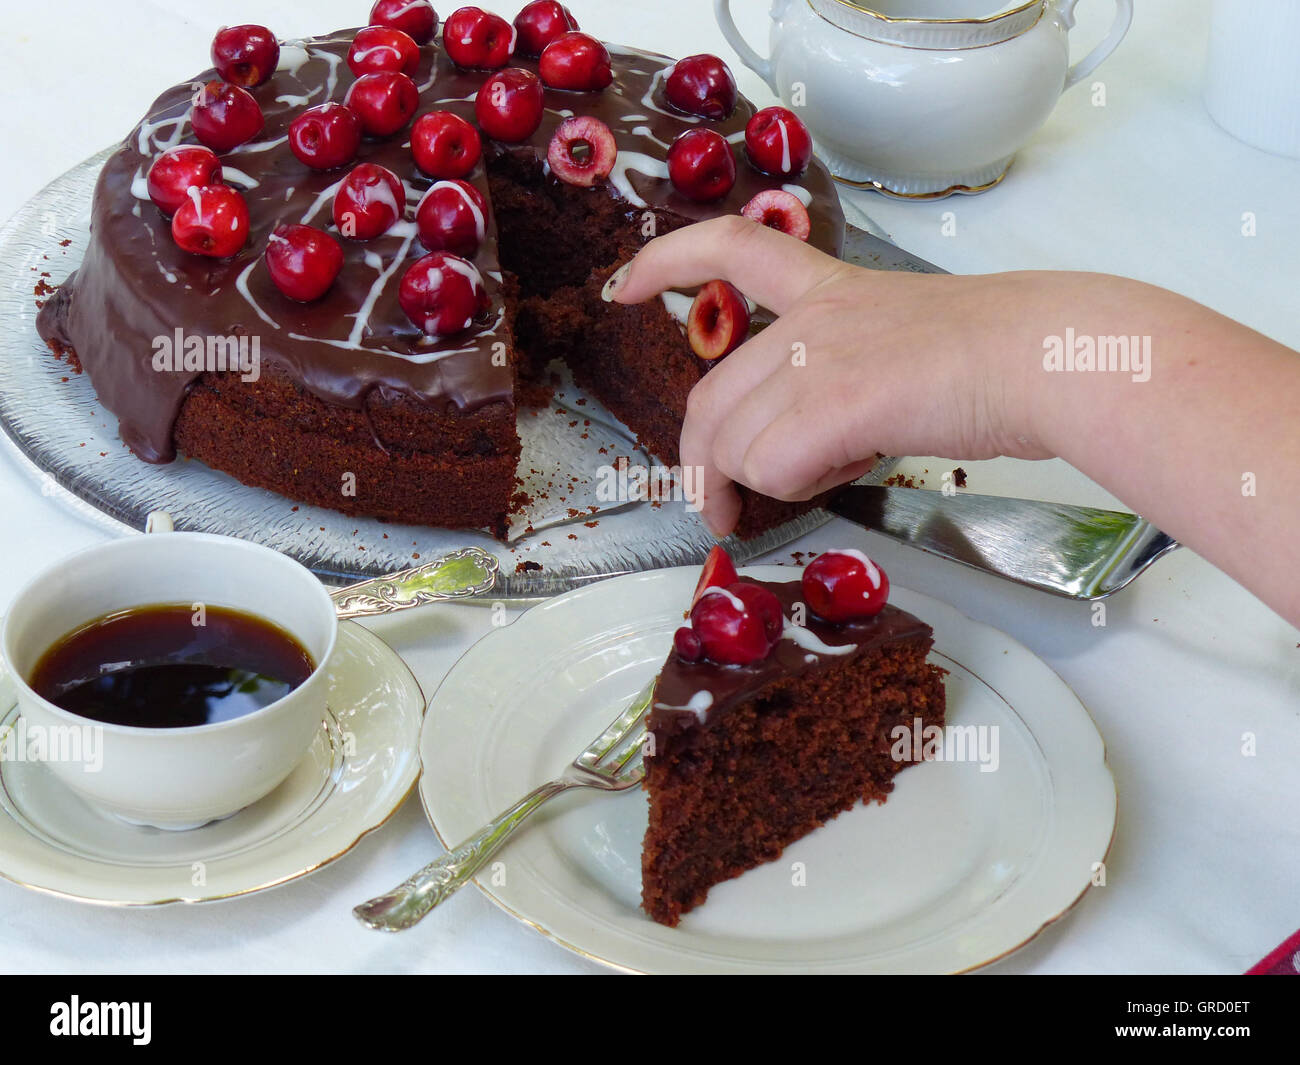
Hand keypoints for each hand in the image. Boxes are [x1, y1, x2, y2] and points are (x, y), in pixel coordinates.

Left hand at [605, 216, 1050, 535]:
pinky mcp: (836, 400)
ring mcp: (818, 357)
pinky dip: (800, 488)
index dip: (665, 261)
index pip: (729, 246)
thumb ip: (838, 378)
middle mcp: (809, 318)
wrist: (1047, 357)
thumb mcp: (899, 343)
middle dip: (699, 467)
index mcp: (826, 287)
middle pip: (709, 400)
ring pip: (734, 444)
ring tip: (827, 474)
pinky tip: (850, 467)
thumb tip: (806, 444)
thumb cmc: (999, 357)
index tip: (625, 285)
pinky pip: (772, 468)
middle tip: (716, 511)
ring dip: (763, 482)